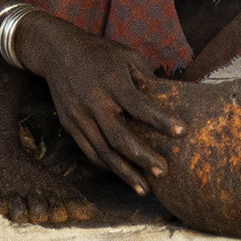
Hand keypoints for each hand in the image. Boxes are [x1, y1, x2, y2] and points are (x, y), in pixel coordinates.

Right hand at [17, 15, 183, 194]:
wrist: (58, 53)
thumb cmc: (101, 53)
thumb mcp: (128, 57)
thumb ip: (147, 78)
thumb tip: (170, 95)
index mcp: (113, 83)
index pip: (139, 106)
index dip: (161, 121)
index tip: (182, 132)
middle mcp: (94, 103)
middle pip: (119, 137)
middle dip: (141, 158)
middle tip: (163, 172)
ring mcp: (79, 116)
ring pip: (102, 151)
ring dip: (123, 171)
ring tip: (144, 187)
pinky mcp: (69, 124)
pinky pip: (88, 150)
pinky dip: (105, 164)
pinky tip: (121, 173)